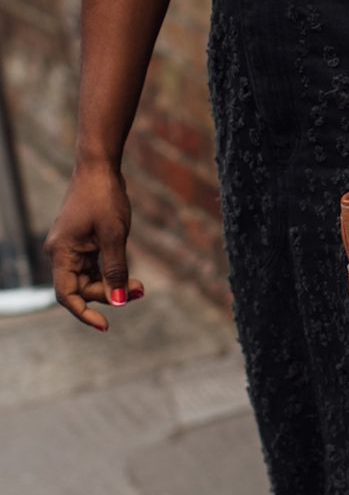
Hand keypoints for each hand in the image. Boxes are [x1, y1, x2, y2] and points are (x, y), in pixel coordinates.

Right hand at [44, 161, 143, 330]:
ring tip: (141, 286)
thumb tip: (120, 302)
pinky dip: (113, 274)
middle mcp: (62, 253)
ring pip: (91, 280)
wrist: (100, 169)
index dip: (84, 313)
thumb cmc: (104, 198)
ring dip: (114, 286)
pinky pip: (96, 268)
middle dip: (110, 294)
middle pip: (82, 289)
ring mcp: (72, 249)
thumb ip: (116, 270)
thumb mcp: (113, 237)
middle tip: (141, 290)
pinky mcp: (84, 244)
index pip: (67, 295)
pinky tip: (131, 277)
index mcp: (61, 252)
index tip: (105, 325)